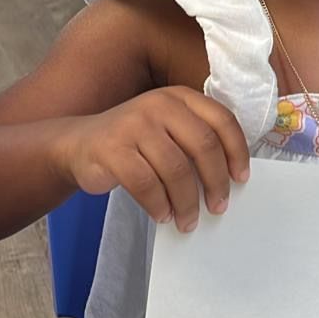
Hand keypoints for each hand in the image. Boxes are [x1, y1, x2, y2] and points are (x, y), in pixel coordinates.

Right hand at [49, 87, 249, 232]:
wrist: (77, 144)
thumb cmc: (133, 143)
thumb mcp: (167, 130)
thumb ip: (194, 142)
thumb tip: (229, 180)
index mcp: (179, 97)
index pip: (222, 120)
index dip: (237, 151)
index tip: (240, 179)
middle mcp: (159, 104)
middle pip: (203, 145)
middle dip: (216, 182)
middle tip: (218, 207)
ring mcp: (134, 125)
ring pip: (176, 169)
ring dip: (187, 202)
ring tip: (188, 220)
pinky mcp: (112, 149)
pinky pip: (146, 184)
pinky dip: (159, 205)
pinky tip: (163, 215)